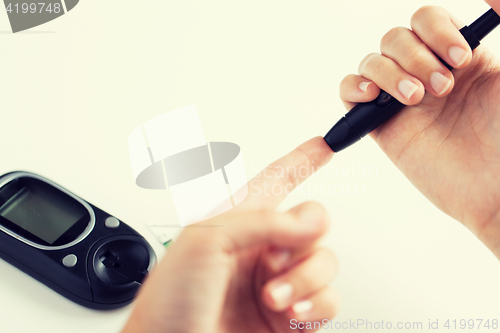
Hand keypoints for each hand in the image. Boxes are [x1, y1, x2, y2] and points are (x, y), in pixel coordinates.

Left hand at [121, 137, 339, 332]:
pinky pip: (328, 299)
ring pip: (324, 261)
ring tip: (275, 294)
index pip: (276, 181)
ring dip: (305, 276)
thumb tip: (307, 222)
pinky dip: (318, 303)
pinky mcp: (291, 318)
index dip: (301, 160)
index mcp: (236, 223)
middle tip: (290, 244)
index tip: (324, 145)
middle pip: (312, 222)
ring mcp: (277, 283)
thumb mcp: (205, 241)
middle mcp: (259, 250)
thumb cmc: (169, 303)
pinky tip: (294, 310)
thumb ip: (260, 221)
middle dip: (308, 232)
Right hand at [339, 5, 499, 257]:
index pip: (426, 19)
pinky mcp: (379, 125)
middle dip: (416, 57)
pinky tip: (373, 96)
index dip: (436, 30)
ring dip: (390, 73)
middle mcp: (425, 73)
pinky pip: (349, 93)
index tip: (460, 59)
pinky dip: (353, 87)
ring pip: (371, 61)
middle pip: (395, 37)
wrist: (496, 190)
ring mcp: (399, 99)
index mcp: (457, 56)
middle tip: (443, 88)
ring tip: (417, 100)